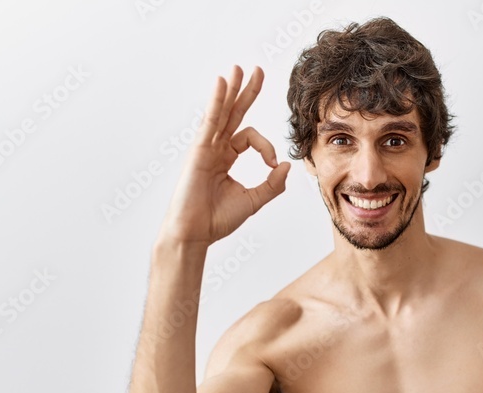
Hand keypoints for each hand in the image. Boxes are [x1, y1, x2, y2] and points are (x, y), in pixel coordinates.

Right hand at [159, 65, 290, 245]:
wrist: (195, 234)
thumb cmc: (216, 220)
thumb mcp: (253, 200)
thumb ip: (272, 184)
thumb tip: (286, 165)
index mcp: (225, 158)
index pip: (250, 138)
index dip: (267, 147)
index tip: (273, 164)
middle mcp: (214, 149)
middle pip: (233, 113)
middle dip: (245, 92)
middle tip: (256, 70)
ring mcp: (205, 148)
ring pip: (221, 113)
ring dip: (231, 90)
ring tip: (239, 69)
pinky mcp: (199, 151)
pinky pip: (210, 121)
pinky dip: (216, 101)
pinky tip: (222, 83)